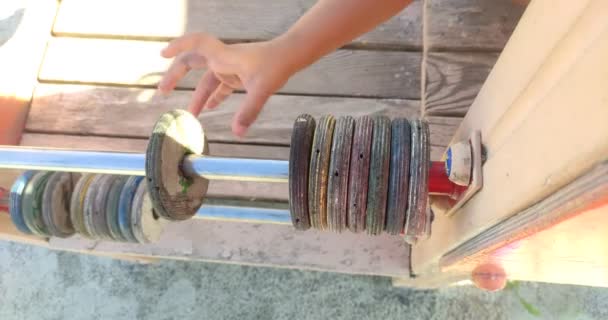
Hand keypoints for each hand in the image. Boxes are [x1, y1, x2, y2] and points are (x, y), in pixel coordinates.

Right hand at [158, 33, 293, 136]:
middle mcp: (222, 59)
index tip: (163, 55)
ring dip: (198, 97)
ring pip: (207, 81)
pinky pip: (220, 86)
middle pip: (192, 63)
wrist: (290, 56)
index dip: (177, 47)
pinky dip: (214, 97)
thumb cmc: (275, 65)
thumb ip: (249, 111)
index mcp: (223, 56)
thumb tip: (238, 133)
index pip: (195, 44)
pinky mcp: (238, 74)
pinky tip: (209, 109)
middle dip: (176, 76)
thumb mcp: (262, 89)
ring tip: (190, 115)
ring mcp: (229, 67)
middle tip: (162, 91)